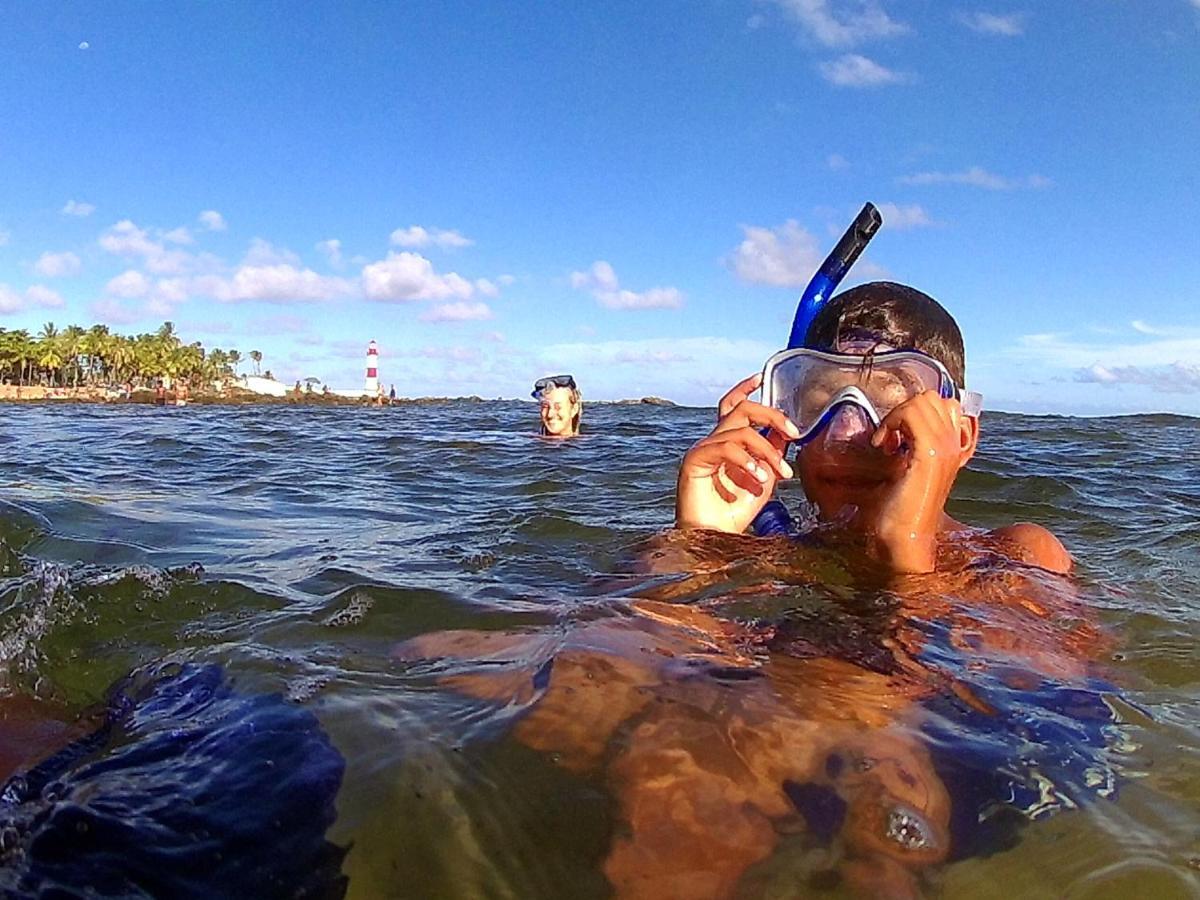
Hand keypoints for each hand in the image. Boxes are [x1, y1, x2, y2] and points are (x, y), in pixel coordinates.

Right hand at [675, 374, 799, 533]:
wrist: (716, 536)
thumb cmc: (736, 510)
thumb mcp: (765, 478)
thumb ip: (773, 453)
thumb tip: (787, 433)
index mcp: (728, 442)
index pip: (733, 406)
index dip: (744, 389)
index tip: (760, 377)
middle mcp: (713, 441)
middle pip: (740, 409)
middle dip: (771, 415)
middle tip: (794, 432)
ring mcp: (703, 449)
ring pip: (740, 429)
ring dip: (767, 450)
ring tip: (780, 473)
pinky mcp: (695, 460)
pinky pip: (725, 447)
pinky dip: (747, 459)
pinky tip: (759, 477)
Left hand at [867, 391, 968, 571]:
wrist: (904, 536)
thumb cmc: (900, 509)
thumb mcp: (907, 469)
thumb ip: (909, 446)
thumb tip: (891, 428)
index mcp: (954, 447)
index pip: (945, 404)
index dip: (915, 412)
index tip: (897, 437)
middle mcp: (955, 445)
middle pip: (932, 398)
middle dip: (904, 411)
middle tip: (890, 439)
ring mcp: (946, 448)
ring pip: (921, 402)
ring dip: (896, 417)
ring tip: (886, 444)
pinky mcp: (930, 454)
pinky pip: (911, 414)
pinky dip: (891, 423)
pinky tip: (883, 446)